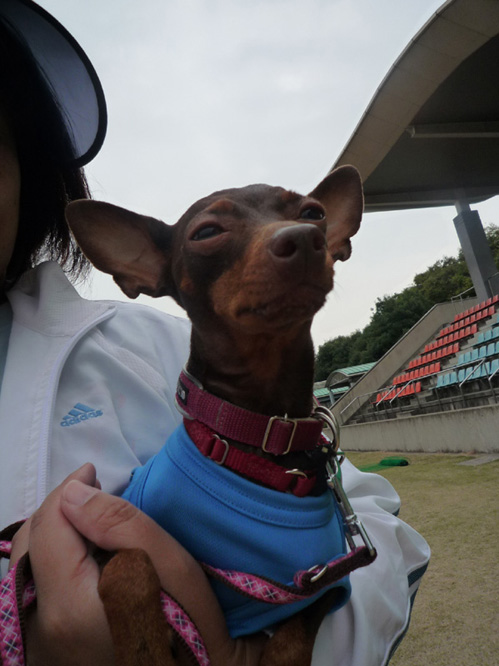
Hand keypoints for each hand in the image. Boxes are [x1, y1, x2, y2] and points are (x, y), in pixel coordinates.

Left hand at [10, 464, 266, 665]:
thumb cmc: (190, 626)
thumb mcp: (171, 567)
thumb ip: (121, 524)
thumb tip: (72, 493)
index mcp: (69, 606)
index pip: (49, 526)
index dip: (69, 489)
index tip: (95, 471)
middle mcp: (39, 629)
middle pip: (32, 543)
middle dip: (60, 507)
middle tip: (92, 487)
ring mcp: (37, 642)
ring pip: (28, 563)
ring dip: (55, 530)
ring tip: (87, 514)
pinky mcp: (45, 646)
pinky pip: (35, 586)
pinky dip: (54, 557)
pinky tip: (81, 550)